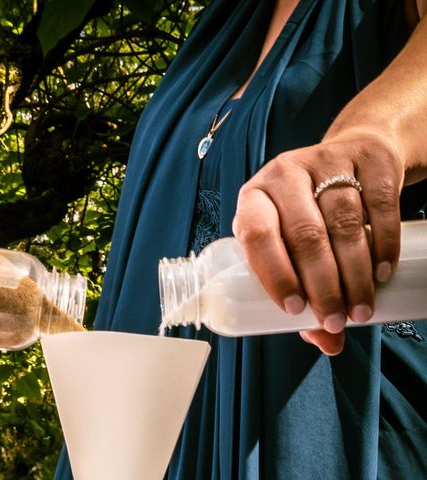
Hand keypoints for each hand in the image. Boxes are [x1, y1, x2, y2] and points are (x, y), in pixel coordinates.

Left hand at [232, 130, 403, 354]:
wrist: (351, 160)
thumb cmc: (310, 213)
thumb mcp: (292, 242)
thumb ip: (303, 289)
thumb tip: (327, 343)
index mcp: (254, 197)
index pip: (256, 234)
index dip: (274, 274)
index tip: (294, 310)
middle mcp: (285, 174)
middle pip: (304, 234)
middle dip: (322, 286)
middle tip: (335, 320)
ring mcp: (326, 161)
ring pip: (343, 222)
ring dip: (354, 274)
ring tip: (361, 309)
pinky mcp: (366, 159)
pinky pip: (378, 204)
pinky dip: (383, 244)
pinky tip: (382, 273)